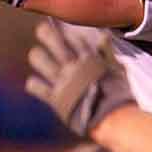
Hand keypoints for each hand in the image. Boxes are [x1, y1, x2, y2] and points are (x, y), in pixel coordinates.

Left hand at [25, 18, 133, 135]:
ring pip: (38, 58)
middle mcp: (72, 66)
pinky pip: (34, 86)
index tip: (64, 35)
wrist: (112, 118)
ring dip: (38, 57)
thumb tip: (103, 36)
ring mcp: (62, 81)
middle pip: (51, 39)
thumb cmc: (117, 95)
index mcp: (88, 58)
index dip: (66, 33)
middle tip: (43, 33)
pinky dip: (34, 85)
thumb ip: (107, 53)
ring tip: (39, 59)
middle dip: (45, 33)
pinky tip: (37, 85)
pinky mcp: (54, 98)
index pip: (72, 36)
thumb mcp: (115, 69)